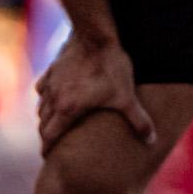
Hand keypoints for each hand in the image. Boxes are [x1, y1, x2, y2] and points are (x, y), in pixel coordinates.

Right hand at [34, 34, 153, 155]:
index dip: (47, 149)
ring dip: (46, 117)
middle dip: (46, 136)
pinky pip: (42, 88)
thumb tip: (152, 140)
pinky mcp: (52, 69)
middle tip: (51, 144)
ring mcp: (51, 83)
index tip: (47, 157)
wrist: (96, 36)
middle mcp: (54, 98)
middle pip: (43, 124)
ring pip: (41, 107)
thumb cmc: (111, 68)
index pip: (49, 137)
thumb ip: (138, 121)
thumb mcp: (126, 97)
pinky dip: (45, 97)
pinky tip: (53, 96)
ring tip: (54, 124)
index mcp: (67, 110)